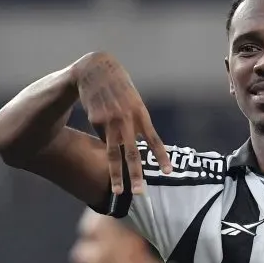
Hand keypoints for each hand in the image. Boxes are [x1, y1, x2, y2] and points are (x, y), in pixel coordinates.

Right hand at [70, 52, 171, 194]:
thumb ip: (136, 123)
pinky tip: (101, 122)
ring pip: (114, 154)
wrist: (95, 69)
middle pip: (132, 153)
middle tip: (140, 192)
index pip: (154, 139)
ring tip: (118, 191)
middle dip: (136, 174)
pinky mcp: (96, 120)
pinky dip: (105, 140)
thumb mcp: (133, 101)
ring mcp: (110, 121)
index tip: (169, 172)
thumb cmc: (119, 88)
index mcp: (141, 113)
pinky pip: (102, 138)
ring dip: (117, 175)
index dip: (161, 156)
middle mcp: (127, 119)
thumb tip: (136, 147)